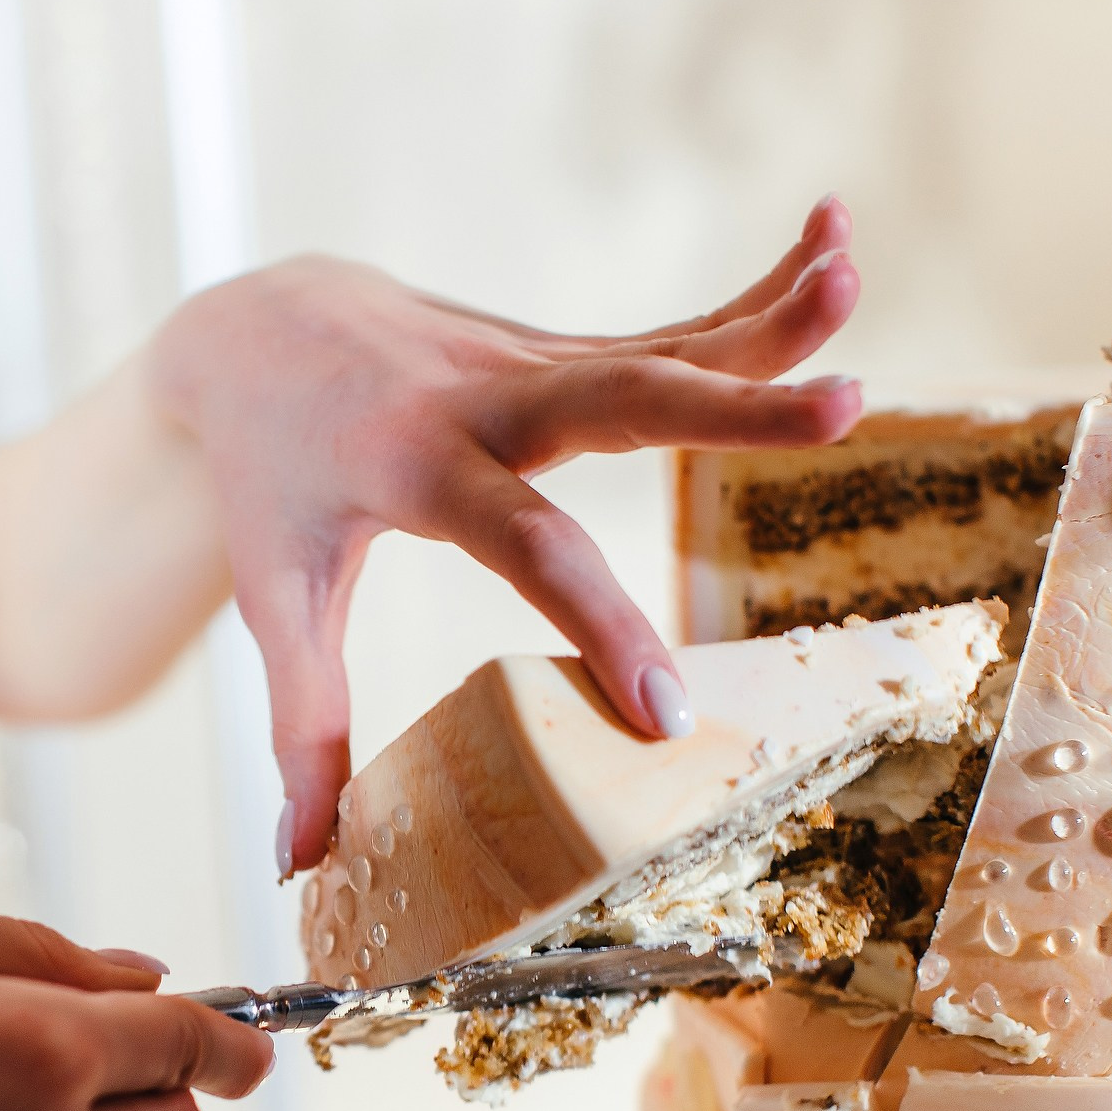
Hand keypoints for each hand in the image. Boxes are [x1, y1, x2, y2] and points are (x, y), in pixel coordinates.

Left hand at [153, 196, 862, 873]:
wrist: (259, 333)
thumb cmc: (271, 481)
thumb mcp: (275, 599)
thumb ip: (301, 726)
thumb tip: (296, 863)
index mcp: (417, 466)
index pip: (529, 548)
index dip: (603, 629)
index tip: (668, 716)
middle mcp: (487, 400)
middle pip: (621, 397)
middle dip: (732, 406)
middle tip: (846, 404)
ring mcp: (535, 363)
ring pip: (664, 343)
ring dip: (766, 317)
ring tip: (852, 272)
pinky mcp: (566, 353)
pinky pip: (675, 331)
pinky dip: (754, 299)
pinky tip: (836, 247)